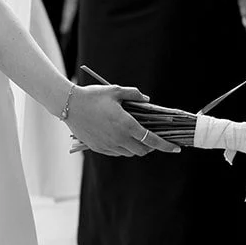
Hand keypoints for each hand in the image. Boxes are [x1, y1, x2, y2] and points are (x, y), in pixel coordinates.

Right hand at [66, 85, 180, 156]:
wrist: (69, 105)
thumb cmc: (93, 96)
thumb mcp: (115, 91)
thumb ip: (134, 95)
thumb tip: (147, 100)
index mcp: (126, 125)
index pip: (152, 140)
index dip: (166, 145)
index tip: (176, 148)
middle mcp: (119, 138)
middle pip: (142, 151)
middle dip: (150, 147)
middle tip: (152, 138)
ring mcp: (108, 145)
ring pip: (129, 153)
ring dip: (136, 147)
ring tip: (134, 135)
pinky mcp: (98, 148)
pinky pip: (117, 153)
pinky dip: (123, 148)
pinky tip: (120, 138)